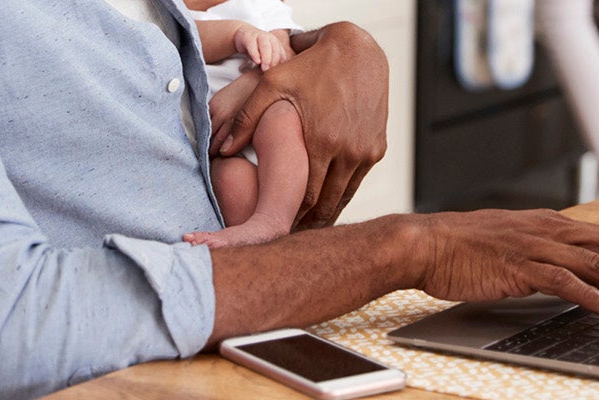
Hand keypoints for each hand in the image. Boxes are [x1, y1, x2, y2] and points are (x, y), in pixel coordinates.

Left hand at [210, 22, 389, 229]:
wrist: (358, 51)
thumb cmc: (311, 66)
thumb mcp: (272, 84)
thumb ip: (245, 118)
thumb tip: (220, 149)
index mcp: (323, 141)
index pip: (305, 197)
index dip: (290, 219)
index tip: (275, 231)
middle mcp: (350, 151)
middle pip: (326, 205)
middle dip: (307, 225)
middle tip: (287, 238)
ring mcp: (367, 151)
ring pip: (345, 197)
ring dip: (327, 215)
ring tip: (305, 229)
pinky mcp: (378, 148)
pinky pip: (358, 181)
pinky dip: (342, 195)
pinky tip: (326, 204)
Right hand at [233, 25, 291, 70]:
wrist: (244, 35)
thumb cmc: (258, 48)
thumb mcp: (267, 54)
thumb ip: (274, 62)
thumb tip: (282, 77)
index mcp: (277, 43)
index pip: (282, 55)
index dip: (281, 65)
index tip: (278, 75)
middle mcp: (270, 38)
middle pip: (276, 50)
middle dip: (274, 62)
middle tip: (271, 73)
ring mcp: (259, 36)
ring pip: (265, 46)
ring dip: (266, 58)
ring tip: (265, 69)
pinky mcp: (248, 38)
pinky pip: (252, 45)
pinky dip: (255, 54)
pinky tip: (256, 61)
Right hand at [402, 209, 598, 322]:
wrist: (425, 244)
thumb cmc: (462, 248)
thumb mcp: (512, 243)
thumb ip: (542, 253)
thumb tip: (569, 273)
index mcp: (550, 223)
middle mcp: (549, 229)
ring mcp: (535, 246)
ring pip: (597, 264)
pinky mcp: (519, 266)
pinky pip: (564, 280)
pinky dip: (591, 296)